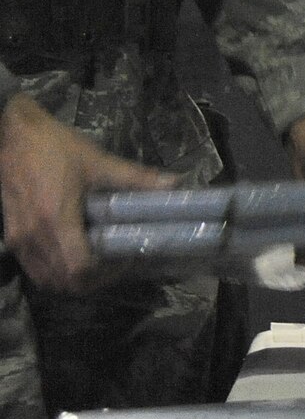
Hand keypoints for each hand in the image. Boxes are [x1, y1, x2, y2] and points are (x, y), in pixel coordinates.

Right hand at [0, 92, 173, 291]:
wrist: (11, 135)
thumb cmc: (54, 147)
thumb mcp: (98, 161)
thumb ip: (136, 178)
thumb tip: (175, 183)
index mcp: (56, 221)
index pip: (80, 270)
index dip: (108, 274)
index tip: (127, 258)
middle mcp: (33, 237)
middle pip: (65, 283)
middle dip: (95, 281)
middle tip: (117, 264)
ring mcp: (18, 239)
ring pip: (46, 280)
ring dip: (73, 280)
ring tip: (98, 261)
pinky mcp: (11, 235)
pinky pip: (34, 268)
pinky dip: (54, 271)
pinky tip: (73, 253)